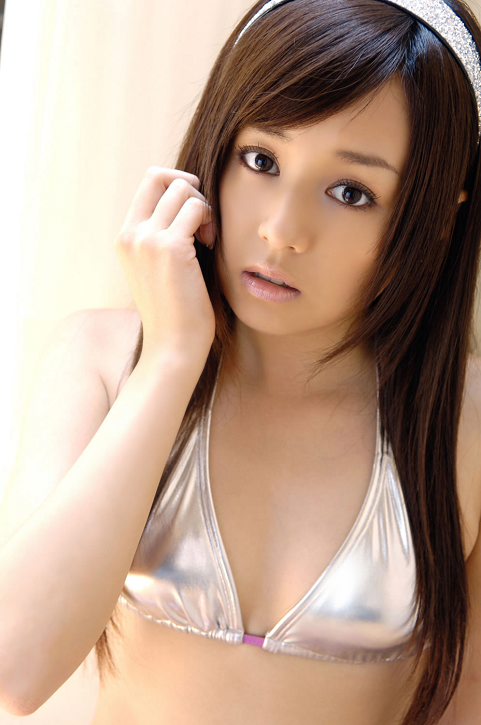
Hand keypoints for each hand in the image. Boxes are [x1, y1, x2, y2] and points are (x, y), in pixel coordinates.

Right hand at [115, 167, 216, 362]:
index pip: (147, 183)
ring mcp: (147, 240)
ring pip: (182, 189)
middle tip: (202, 220)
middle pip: (160, 176)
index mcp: (125, 238)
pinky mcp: (170, 248)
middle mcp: (131, 235)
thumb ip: (162, 234)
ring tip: (207, 239)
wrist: (173, 346)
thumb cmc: (175, 311)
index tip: (192, 214)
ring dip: (203, 208)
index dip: (175, 186)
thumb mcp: (159, 267)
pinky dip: (209, 221)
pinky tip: (210, 246)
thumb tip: (187, 200)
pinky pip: (196, 208)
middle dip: (188, 189)